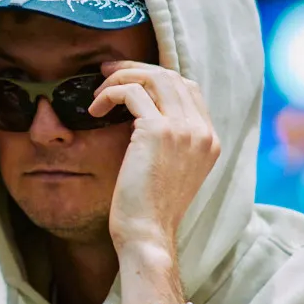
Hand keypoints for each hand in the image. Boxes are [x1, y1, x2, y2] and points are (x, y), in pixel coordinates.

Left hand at [90, 61, 219, 303]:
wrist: (147, 235)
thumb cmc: (147, 209)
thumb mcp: (168, 170)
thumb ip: (168, 141)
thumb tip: (140, 113)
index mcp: (209, 140)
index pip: (188, 88)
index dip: (156, 76)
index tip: (128, 78)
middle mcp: (202, 131)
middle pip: (172, 76)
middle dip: (136, 68)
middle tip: (106, 71)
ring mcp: (184, 129)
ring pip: (154, 77)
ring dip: (121, 77)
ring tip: (97, 91)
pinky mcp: (159, 132)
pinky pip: (131, 92)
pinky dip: (109, 94)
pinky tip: (94, 111)